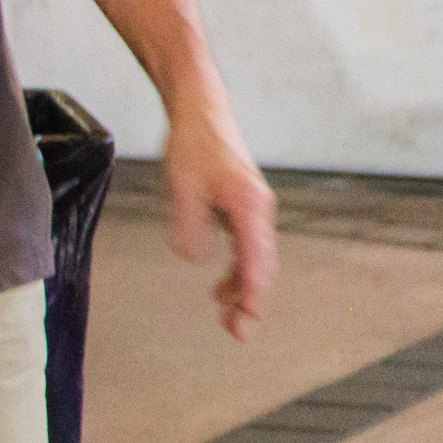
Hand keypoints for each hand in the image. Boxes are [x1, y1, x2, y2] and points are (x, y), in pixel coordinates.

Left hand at [162, 90, 274, 340]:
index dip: (252, 296)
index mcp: (249, 207)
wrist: (200, 110)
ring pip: (255, 259)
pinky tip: (221, 286)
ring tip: (227, 315)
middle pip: (262, 265)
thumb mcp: (180, 188)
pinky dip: (238, 270)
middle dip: (251, 301)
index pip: (257, 262)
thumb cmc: (192, 143)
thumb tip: (197, 258)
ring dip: (243, 288)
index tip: (244, 323)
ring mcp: (253, 209)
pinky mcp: (242, 206)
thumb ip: (188, 228)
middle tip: (238, 332)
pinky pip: (246, 247)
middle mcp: (258, 210)